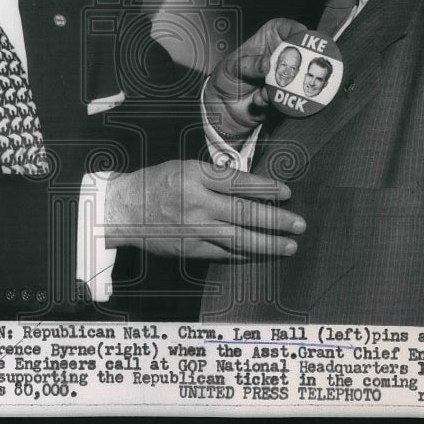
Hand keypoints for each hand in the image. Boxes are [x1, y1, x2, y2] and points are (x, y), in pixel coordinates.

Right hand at [103, 160, 305, 258]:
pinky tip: (261, 255)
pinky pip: (224, 253)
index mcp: (195, 176)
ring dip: (268, 243)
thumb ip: (214, 176)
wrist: (123, 210)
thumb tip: (250, 185)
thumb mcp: (184, 168)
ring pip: (238, 238)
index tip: (287, 193)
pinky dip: (245, 254)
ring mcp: (194, 228)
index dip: (266, 188)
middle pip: (244, 212)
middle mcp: (197, 203)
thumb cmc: (156, 183)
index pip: (239, 182)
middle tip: (299, 224)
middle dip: (276, 220)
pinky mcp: (190, 249)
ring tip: (290, 246)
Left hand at [204, 18, 306, 142]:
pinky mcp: (285, 93)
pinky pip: (289, 96)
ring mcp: (285, 75)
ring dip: (285, 86)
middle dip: (299, 62)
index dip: (298, 32)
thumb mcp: (233, 66)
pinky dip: (275, 99)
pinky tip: (259, 99)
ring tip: (264, 91)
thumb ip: (250, 64)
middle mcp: (281, 55)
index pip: (288, 28)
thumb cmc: (227, 76)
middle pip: (301, 53)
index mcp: (270, 38)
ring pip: (298, 77)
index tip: (301, 40)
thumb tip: (266, 64)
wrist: (225, 105)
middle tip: (292, 71)